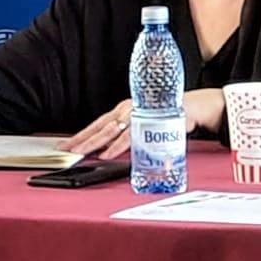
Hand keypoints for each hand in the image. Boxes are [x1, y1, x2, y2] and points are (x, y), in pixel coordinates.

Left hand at [66, 89, 227, 158]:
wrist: (194, 106)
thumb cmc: (168, 115)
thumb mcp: (144, 124)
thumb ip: (130, 136)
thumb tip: (114, 151)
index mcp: (124, 111)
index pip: (98, 124)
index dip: (82, 134)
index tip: (66, 144)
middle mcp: (127, 110)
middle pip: (100, 127)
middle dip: (81, 139)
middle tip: (66, 149)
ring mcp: (137, 114)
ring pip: (111, 131)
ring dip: (94, 143)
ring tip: (81, 152)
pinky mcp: (149, 121)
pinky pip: (130, 136)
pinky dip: (117, 146)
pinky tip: (107, 154)